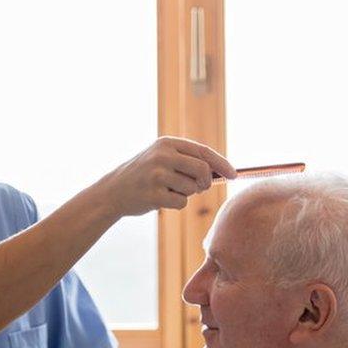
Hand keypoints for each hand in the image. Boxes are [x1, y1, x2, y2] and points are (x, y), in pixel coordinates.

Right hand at [100, 136, 236, 216]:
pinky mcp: (153, 194)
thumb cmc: (144, 175)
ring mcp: (157, 175)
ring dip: (185, 193)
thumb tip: (221, 171)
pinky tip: (161, 200)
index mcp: (167, 143)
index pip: (203, 152)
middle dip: (204, 182)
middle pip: (202, 170)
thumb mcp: (162, 158)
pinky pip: (181, 202)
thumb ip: (188, 160)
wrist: (113, 191)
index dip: (221, 164)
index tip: (234, 174)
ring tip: (168, 190)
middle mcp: (162, 156)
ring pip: (192, 188)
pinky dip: (176, 204)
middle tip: (197, 187)